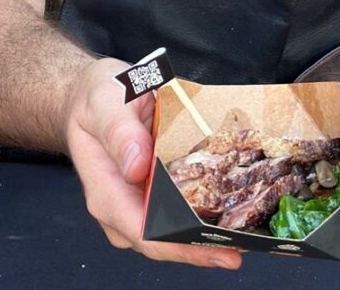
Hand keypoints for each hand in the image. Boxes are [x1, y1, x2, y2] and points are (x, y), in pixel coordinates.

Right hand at [65, 57, 241, 269]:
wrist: (93, 93)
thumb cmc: (98, 97)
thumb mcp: (106, 103)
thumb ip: (119, 133)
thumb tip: (136, 167)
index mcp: (106, 191)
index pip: (144, 232)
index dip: (181, 245)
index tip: (215, 247)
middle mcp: (121, 207)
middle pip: (164, 242)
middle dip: (203, 247)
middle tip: (244, 244)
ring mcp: (137, 204)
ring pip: (174, 232)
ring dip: (206, 235)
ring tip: (245, 232)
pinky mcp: (153, 193)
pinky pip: (179, 211)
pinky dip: (203, 214)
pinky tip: (229, 211)